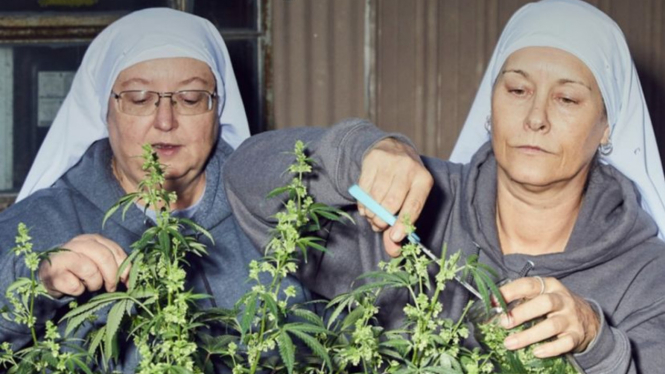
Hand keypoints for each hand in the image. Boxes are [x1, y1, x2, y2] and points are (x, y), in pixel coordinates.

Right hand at [38, 234, 129, 297]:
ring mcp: (63, 258)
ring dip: (94, 284)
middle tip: (111, 288)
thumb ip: (113, 265)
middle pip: (104, 257)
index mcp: (91, 239)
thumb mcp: (97, 262)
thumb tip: (130, 279)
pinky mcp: (53, 274)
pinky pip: (75, 286)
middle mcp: (76, 244)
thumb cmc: (78, 270)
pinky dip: (78, 291)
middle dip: (111, 276)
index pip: (114, 250)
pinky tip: (73, 288)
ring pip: (90, 271)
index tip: (126, 281)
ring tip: (88, 285)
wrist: (49, 275)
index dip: (124, 267)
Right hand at [357, 137, 432, 256]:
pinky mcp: (373, 160)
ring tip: (372, 215)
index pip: (414, 206)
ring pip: (375, 197)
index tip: (395, 237)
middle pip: (391, 203)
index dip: (403, 224)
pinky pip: (363, 189)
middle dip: (382, 220)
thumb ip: (400, 226)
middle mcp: (408, 169)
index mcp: (423, 180)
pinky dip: (362, 203)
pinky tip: (366, 204)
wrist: (392, 148)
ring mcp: (390, 163)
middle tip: (378, 226)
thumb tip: (393, 251)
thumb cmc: (404, 182)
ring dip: (371, 213)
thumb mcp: (409, 199)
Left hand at [498, 276, 599, 356]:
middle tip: (503, 323)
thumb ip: (520, 299)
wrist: (588, 318)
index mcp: (549, 286)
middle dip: (522, 313)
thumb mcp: (540, 296)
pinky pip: (565, 343)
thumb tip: (492, 309)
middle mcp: (562, 299)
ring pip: (552, 325)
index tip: (493, 302)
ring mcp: (571, 318)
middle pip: (544, 303)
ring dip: (529, 335)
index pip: (528, 284)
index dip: (509, 292)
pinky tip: (536, 352)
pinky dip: (550, 348)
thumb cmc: (554, 306)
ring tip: (509, 343)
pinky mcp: (577, 335)